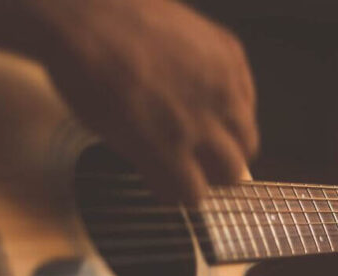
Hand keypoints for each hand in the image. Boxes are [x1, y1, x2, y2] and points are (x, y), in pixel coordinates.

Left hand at [25, 0, 257, 201]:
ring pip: (248, 139)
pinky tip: (213, 98)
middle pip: (233, 172)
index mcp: (167, 147)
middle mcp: (203, 120)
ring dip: (232, 144)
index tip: (181, 186)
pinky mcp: (230, 55)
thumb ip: (149, 163)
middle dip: (216, 175)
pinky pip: (248, 96)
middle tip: (202, 164)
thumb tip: (170, 182)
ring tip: (212, 132)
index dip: (186, 193)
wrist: (92, 13)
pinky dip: (236, 106)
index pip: (196, 194)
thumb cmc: (89, 73)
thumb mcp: (110, 134)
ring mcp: (222, 86)